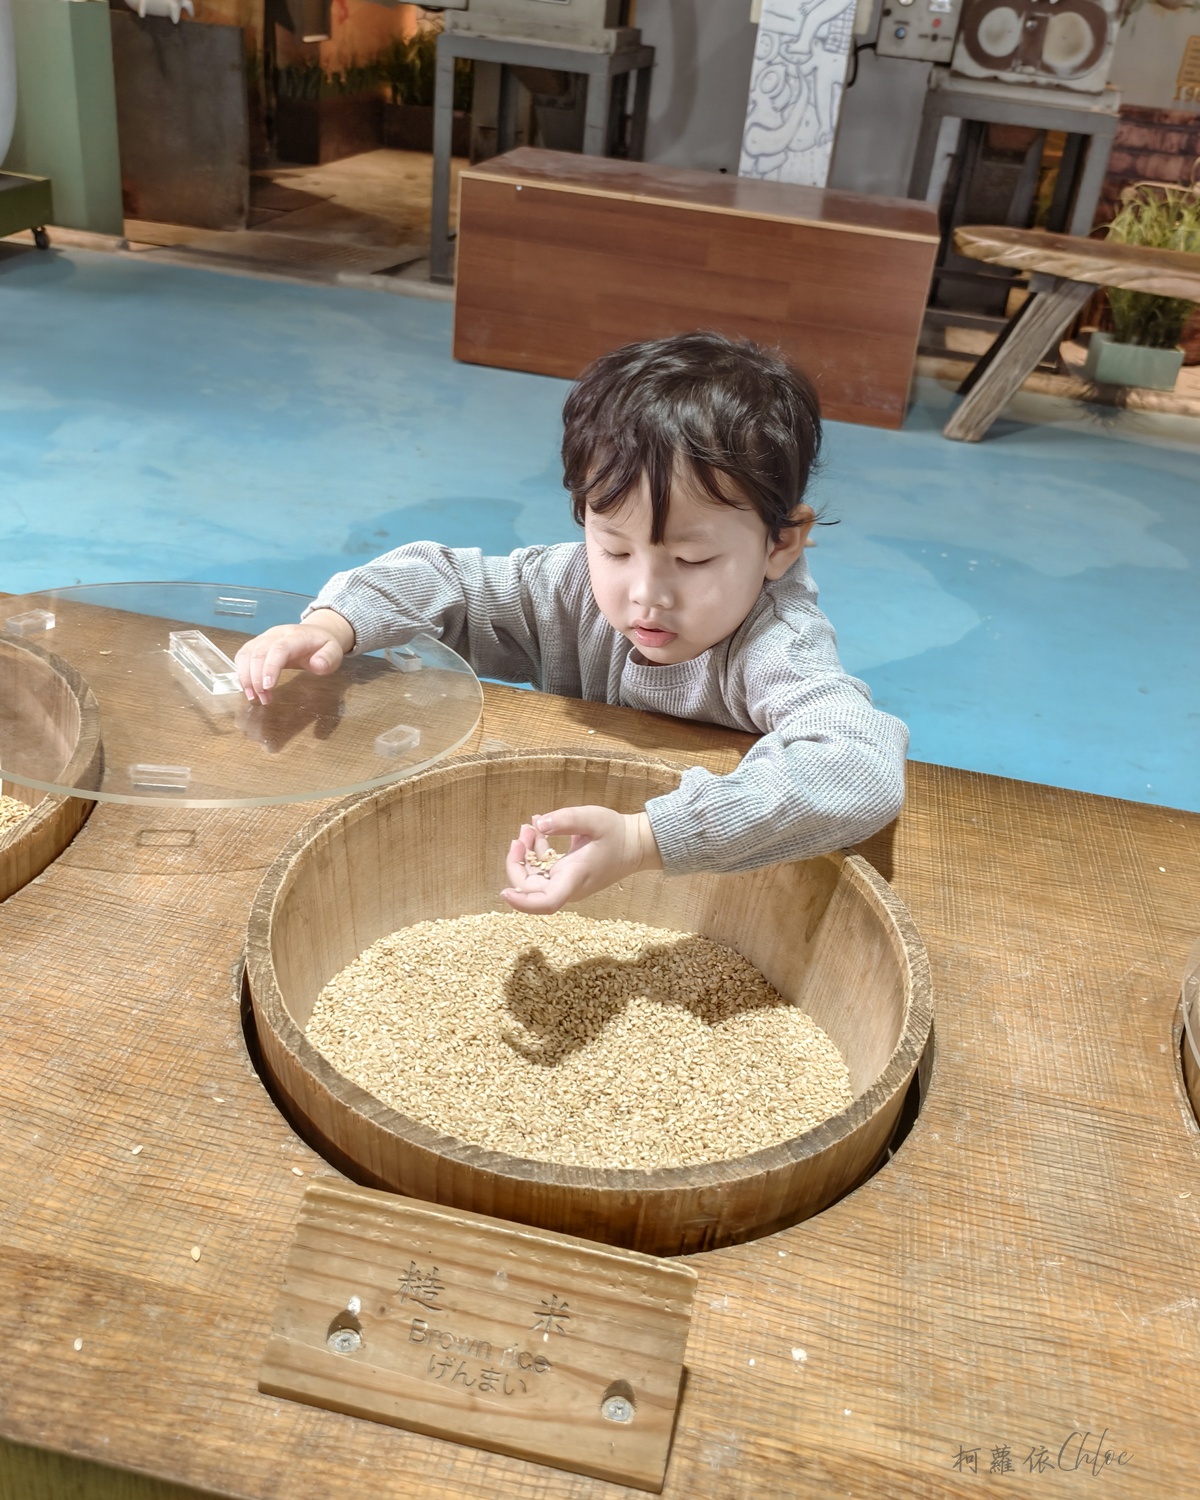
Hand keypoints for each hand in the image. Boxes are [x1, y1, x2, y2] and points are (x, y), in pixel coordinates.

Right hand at [233, 610, 354, 703]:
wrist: (315, 632)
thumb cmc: (323, 646)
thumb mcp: (334, 652)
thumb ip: (328, 658)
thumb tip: (317, 665)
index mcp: (296, 636)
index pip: (279, 649)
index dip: (270, 667)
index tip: (267, 687)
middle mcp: (276, 634)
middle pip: (259, 652)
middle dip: (255, 677)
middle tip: (261, 699)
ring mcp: (264, 638)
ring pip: (247, 653)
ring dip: (245, 677)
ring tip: (253, 697)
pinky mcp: (257, 644)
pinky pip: (243, 655)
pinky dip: (241, 672)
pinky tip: (248, 687)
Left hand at [502, 806, 661, 914]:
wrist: (637, 845)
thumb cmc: (617, 833)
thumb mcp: (594, 818)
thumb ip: (566, 820)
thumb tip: (539, 824)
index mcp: (574, 878)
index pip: (546, 902)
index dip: (522, 902)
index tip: (504, 892)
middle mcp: (568, 887)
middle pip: (530, 889)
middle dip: (517, 862)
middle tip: (522, 833)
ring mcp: (567, 884)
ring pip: (534, 879)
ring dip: (525, 855)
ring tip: (529, 827)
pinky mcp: (566, 878)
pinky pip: (543, 872)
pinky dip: (536, 854)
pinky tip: (539, 832)